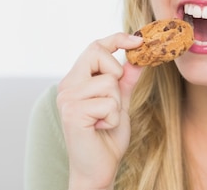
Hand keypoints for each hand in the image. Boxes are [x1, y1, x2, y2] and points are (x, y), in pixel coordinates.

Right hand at [56, 33, 143, 189]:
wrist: (98, 168)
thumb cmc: (107, 136)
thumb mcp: (120, 101)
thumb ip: (126, 79)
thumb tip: (138, 56)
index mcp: (76, 80)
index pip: (94, 47)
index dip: (117, 39)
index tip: (139, 40)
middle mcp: (67, 85)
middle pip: (97, 53)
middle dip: (115, 74)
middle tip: (113, 99)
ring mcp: (67, 99)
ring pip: (109, 82)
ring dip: (116, 104)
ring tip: (104, 120)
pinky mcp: (73, 113)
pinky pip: (109, 103)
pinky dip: (113, 118)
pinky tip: (101, 128)